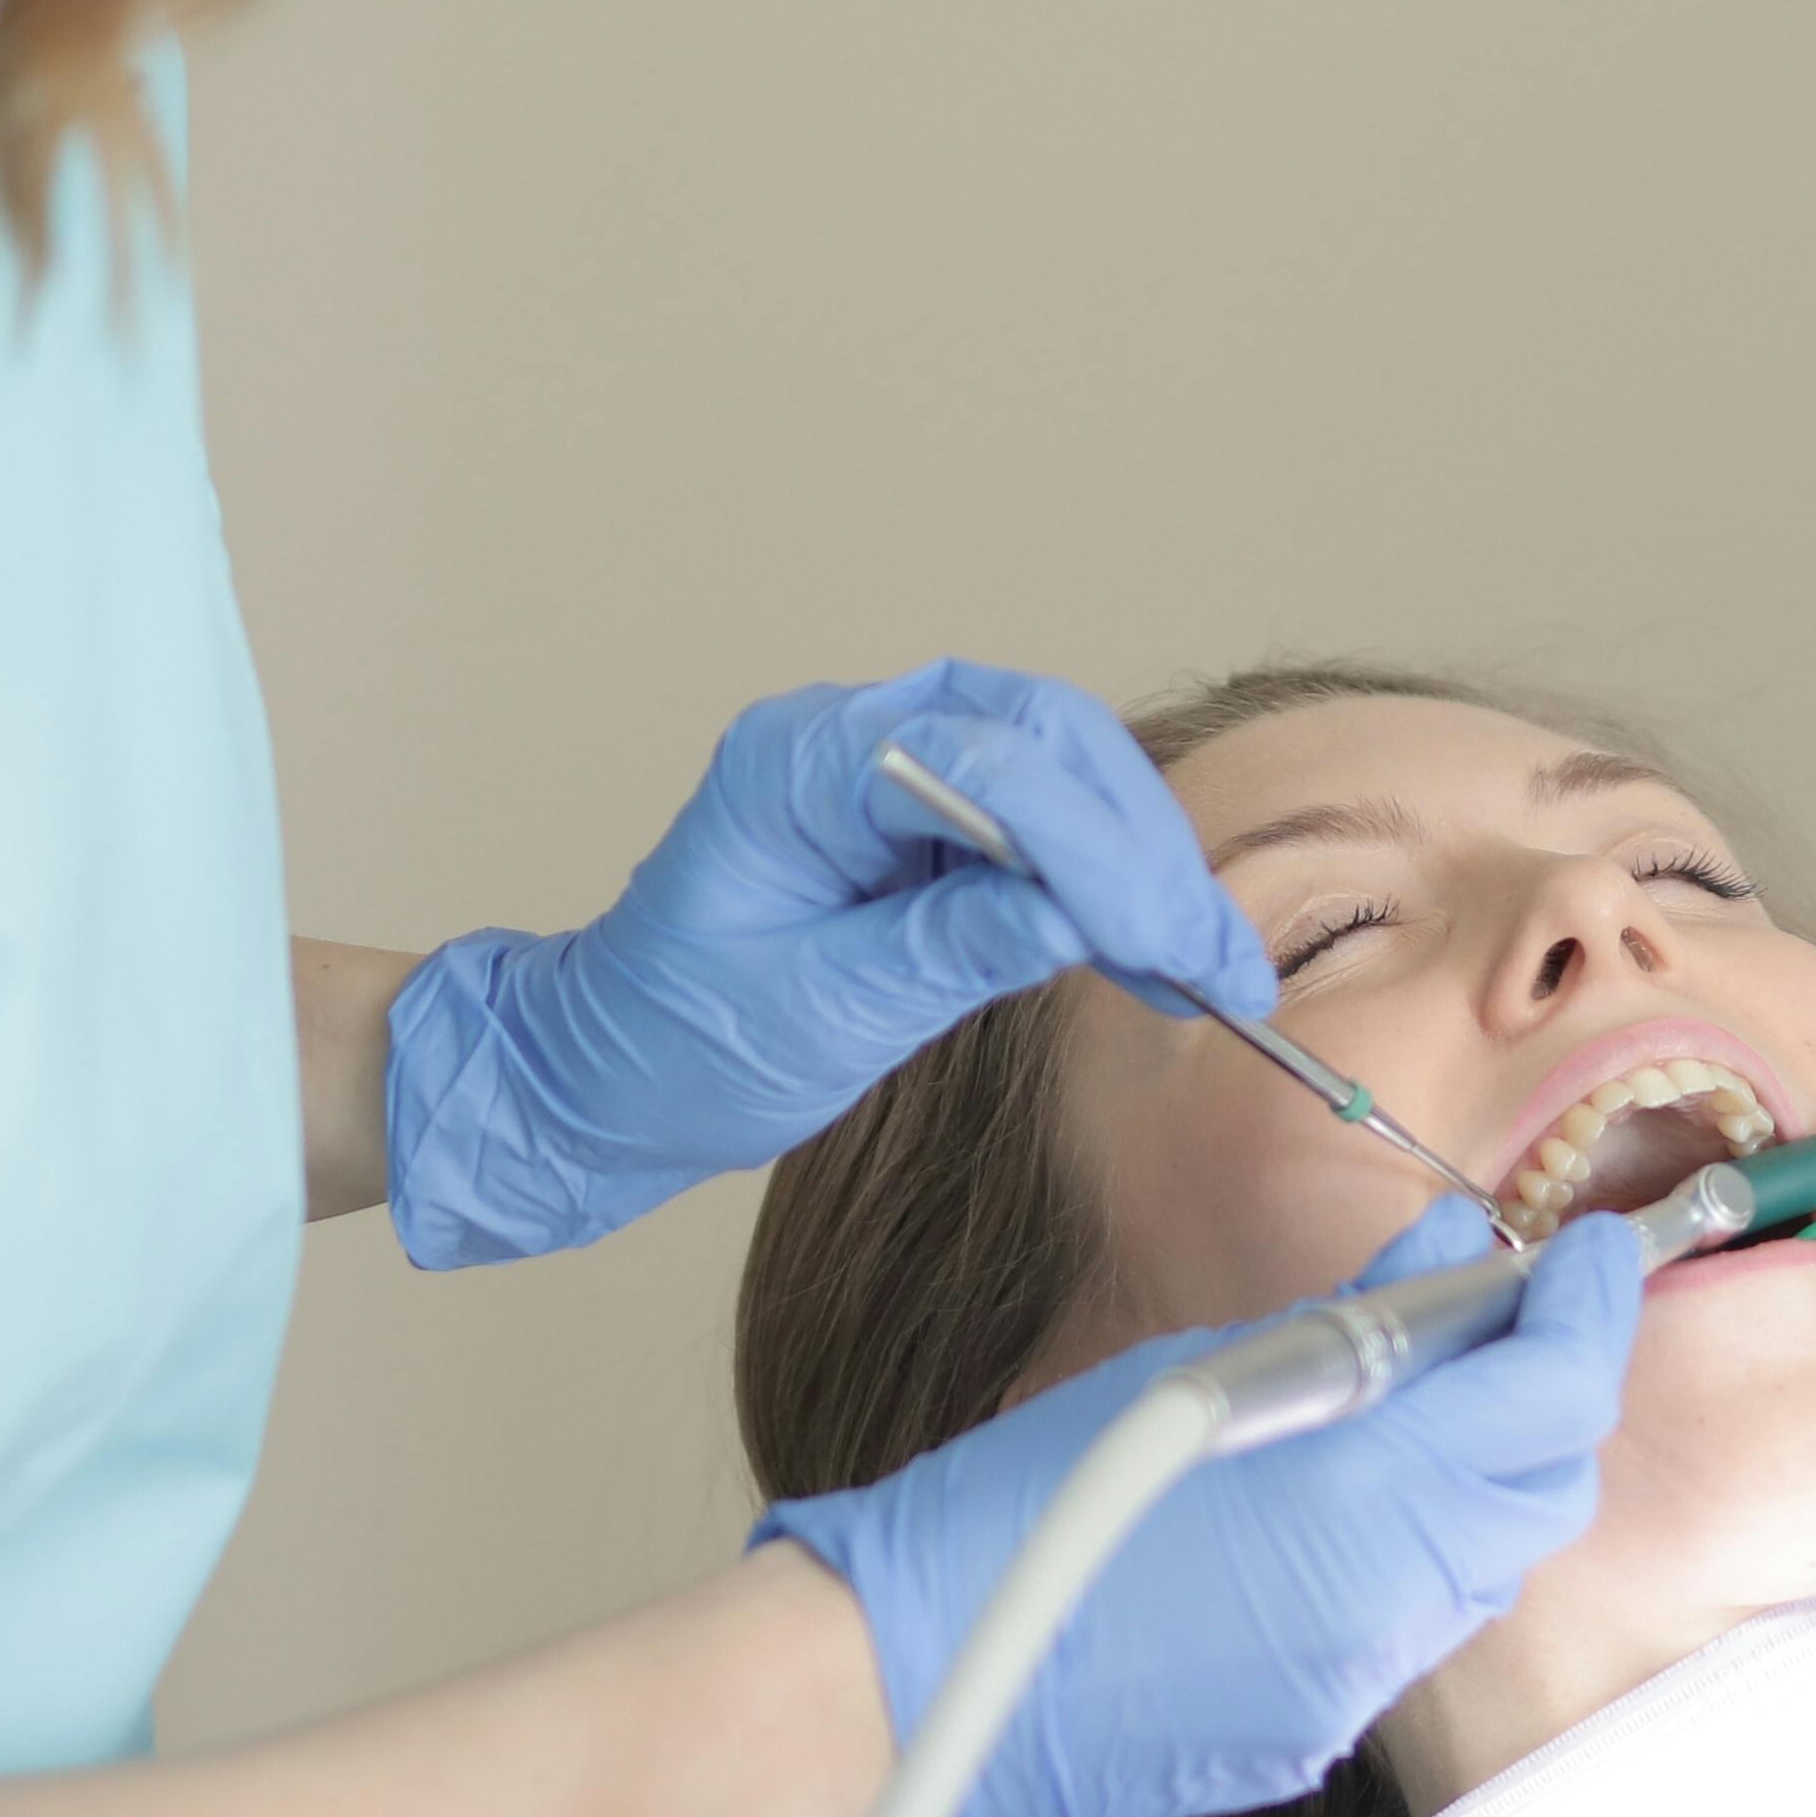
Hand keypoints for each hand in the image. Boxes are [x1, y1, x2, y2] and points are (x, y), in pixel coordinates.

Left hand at [380, 661, 1271, 1267]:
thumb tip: (1079, 919)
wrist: (601, 1079)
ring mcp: (887, 773)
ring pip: (1061, 770)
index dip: (1093, 851)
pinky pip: (1040, 824)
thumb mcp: (816, 1017)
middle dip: (1141, 846)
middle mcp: (845, 739)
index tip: (1165, 941)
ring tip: (1207, 968)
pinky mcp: (919, 823)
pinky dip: (1107, 886)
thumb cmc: (672, 1048)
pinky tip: (1157, 955)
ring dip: (1142, 864)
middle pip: (1042, 736)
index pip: (984, 762)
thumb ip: (950, 951)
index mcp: (794, 766)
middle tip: (1214, 957)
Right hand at [757, 1205, 1644, 1816]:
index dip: (1592, 1312)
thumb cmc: (1017, 1506)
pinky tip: (1332, 1513)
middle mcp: (1387, 1607)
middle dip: (1549, 1396)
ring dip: (1481, 1479)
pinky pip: (1404, 1634)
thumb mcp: (1187, 1371)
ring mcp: (1356, 1688)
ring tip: (1417, 1406)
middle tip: (1509, 1319)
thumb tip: (1450, 1248)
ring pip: (1485, 1569)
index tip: (1598, 1256)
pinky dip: (1406, 1559)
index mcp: (1360, 1496)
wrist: (911, 1685)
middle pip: (1545, 1488)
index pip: (1552, 1393)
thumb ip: (1348, 1317)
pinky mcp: (1315, 1739)